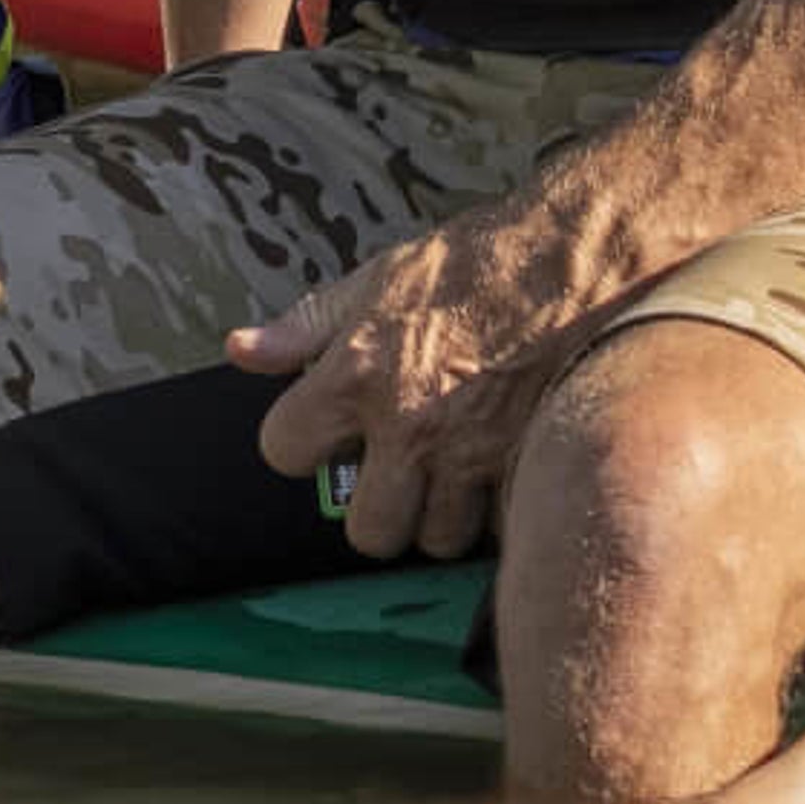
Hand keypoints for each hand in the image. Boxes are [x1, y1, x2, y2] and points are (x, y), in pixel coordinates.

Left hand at [228, 212, 589, 563]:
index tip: (322, 429)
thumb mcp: (372, 281)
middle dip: (376, 506)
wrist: (563, 265)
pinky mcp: (517, 468)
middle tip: (392, 467)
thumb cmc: (466, 265)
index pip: (285, 451)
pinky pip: (491, 527)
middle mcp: (406, 426)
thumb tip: (240, 352)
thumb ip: (304, 328)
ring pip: (434, 538)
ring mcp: (466, 456)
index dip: (300, 442)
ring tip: (443, 471)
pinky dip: (487, 510)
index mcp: (355, 375)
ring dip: (435, 514)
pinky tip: (487, 472)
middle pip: (367, 532)